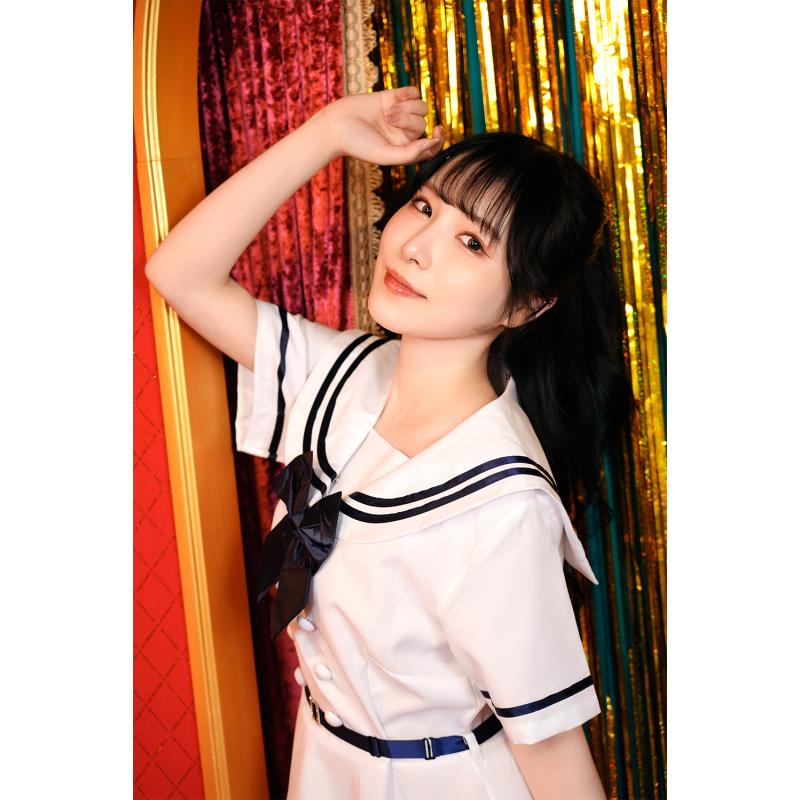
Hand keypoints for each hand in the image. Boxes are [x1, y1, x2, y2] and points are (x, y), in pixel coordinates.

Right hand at [323, 86, 444, 164]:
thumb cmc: (358, 144)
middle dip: (408, 120)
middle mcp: (403, 133)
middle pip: (423, 123)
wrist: (336, 124)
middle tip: (388, 120)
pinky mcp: (392, 97)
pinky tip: (393, 98)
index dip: (438, 139)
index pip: (430, 146)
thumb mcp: (385, 155)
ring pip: (421, 107)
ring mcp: (399, 114)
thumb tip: (431, 144)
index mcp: (404, 150)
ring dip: (406, 108)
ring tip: (387, 112)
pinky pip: (413, 92)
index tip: (437, 131)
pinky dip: (407, 94)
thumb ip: (409, 154)